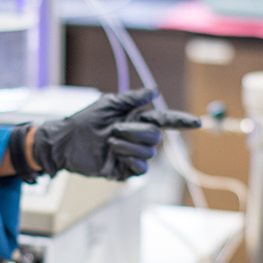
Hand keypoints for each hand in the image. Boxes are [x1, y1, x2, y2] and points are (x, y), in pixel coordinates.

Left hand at [32, 88, 200, 180]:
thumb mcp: (108, 104)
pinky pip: (140, 168)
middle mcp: (139, 138)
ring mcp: (133, 155)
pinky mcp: (125, 170)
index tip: (197, 122)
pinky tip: (114, 157)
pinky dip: (128, 160)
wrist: (66, 142)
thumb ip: (132, 99)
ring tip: (108, 142)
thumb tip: (154, 91)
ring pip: (147, 153)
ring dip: (125, 146)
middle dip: (135, 132)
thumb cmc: (85, 120)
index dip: (181, 122)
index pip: (165, 121)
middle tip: (113, 130)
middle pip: (155, 137)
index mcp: (137, 120)